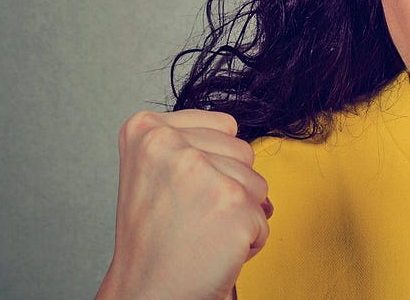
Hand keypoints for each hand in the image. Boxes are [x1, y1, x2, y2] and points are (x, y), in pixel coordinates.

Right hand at [96, 109, 270, 299]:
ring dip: (240, 214)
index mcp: (145, 129)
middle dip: (230, 188)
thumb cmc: (153, 243)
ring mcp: (200, 171)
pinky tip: (213, 250)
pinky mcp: (231, 202)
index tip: (182, 193)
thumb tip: (244, 144)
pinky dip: (248, 241)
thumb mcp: (154, 172)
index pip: (224, 126)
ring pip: (258, 184)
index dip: (215, 165)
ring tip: (201, 233)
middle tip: (190, 218)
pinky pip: (264, 218)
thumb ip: (193, 145)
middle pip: (244, 152)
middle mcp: (169, 143)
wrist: (147, 294)